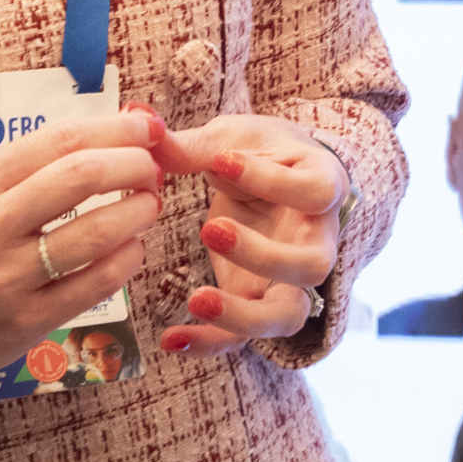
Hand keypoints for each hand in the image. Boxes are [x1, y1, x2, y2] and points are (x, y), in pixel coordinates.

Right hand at [0, 110, 167, 393]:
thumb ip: (22, 169)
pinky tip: (131, 249)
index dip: (115, 129)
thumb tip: (103, 138)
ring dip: (138, 212)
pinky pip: (93, 283)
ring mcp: (2, 279)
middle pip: (80, 177)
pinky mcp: (22, 323)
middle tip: (152, 167)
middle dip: (133, 164)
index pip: (58, 141)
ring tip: (148, 205)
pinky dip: (126, 259)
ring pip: (94, 233)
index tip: (145, 128)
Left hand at [148, 114, 348, 354]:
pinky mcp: (258, 302)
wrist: (276, 178)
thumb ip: (191, 144)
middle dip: (265, 256)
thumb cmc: (259, 153)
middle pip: (313, 265)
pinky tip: (171, 339)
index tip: (221, 161)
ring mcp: (290, 279)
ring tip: (196, 299)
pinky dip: (211, 342)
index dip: (271, 180)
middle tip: (211, 227)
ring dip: (244, 313)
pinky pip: (244, 336)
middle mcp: (316, 239)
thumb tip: (141, 119)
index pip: (314, 190)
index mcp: (321, 186)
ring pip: (287, 314)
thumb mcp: (232, 140)